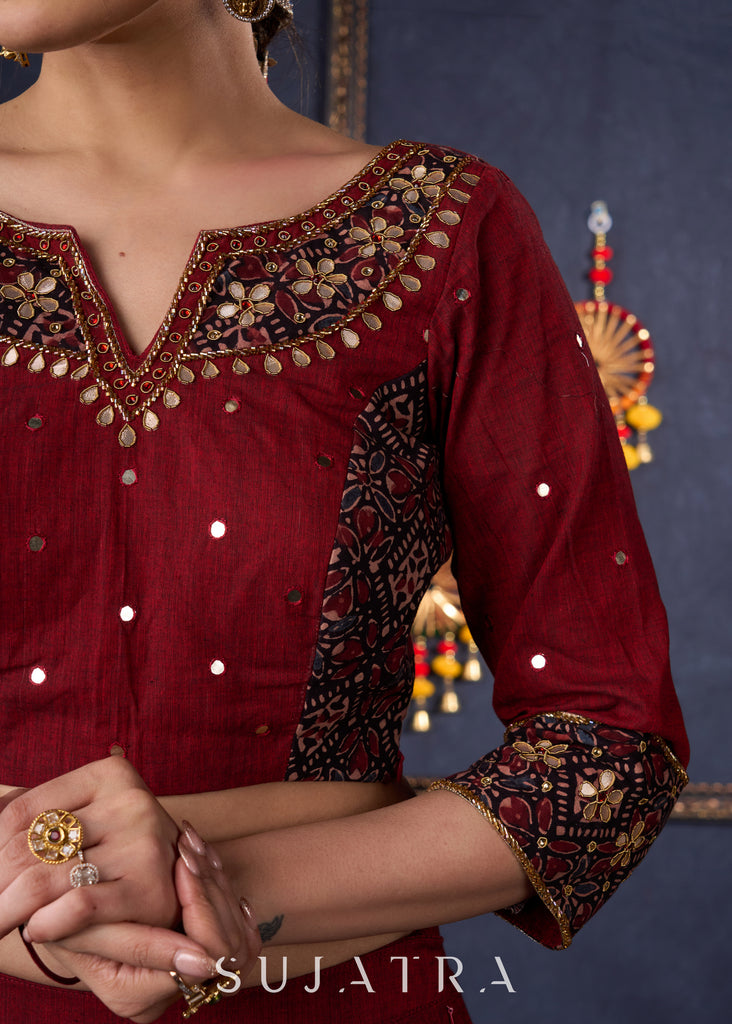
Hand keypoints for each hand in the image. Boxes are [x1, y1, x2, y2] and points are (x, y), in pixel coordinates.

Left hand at [0, 757, 178, 941]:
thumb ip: (41, 816)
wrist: (178, 897)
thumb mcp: (86, 822)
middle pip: (29, 846)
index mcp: (112, 775)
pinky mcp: (150, 888)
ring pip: (45, 881)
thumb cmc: (118, 856)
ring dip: (8, 911)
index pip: (22, 810)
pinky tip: (37, 929)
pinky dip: (46, 924)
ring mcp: (144, 844)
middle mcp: (132, 801)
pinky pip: (77, 907)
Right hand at [41, 826, 260, 1022]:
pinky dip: (219, 885)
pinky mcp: (198, 952)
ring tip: (193, 841)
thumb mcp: (89, 931)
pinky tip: (200, 855)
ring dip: (215, 880)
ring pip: (236, 930)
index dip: (197, 905)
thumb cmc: (61, 922)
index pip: (206, 956)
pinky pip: (233, 921)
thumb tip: (204, 964)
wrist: (55, 919)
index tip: (182, 861)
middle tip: (190, 842)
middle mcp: (170, 995)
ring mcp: (188, 975)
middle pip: (228, 943)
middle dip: (210, 887)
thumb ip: (140, 947)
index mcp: (142, 999)